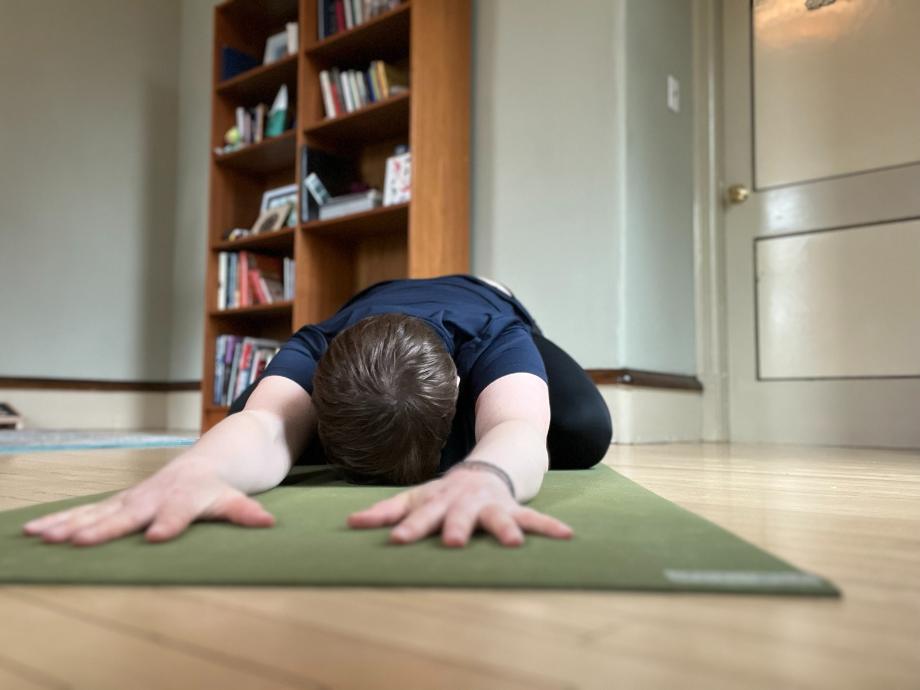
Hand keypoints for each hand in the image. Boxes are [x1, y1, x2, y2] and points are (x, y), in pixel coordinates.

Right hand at [22, 460, 274, 545]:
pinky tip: (33, 531)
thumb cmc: (225, 483)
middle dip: (100, 529)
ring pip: (99, 512)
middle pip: (127, 513)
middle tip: (73, 542)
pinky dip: (61, 521)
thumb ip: (246, 511)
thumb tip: (269, 523)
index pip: (179, 512)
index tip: (157, 537)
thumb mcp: (237, 497)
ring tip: (42, 537)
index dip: (169, 523)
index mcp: (188, 495)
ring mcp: (135, 498)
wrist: (217, 455)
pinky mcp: (121, 502)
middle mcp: (156, 495)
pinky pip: (88, 513)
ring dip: (70, 524)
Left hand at [347, 467, 572, 546]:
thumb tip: (350, 523)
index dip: (409, 527)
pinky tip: (567, 537)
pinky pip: (534, 519)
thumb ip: (386, 512)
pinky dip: (550, 528)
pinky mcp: (514, 509)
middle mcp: (464, 502)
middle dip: (456, 527)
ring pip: (498, 517)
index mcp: (438, 501)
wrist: (486, 469)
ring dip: (504, 528)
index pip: (419, 514)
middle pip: (458, 515)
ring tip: (512, 543)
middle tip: (452, 541)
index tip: (398, 541)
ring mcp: (491, 505)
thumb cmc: (445, 493)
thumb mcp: (416, 498)